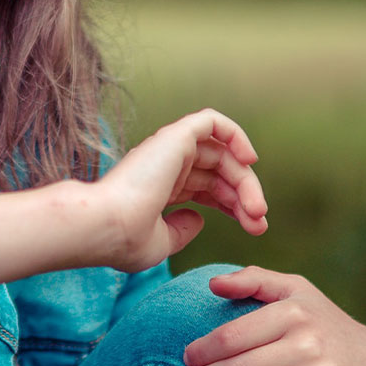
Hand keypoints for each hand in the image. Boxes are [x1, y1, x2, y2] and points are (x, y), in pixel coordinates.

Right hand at [96, 109, 267, 272]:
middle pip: (220, 172)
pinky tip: (249, 160)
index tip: (254, 229)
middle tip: (259, 222)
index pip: (207, 188)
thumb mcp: (160, 243)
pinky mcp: (174, 136)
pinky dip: (235, 134)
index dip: (234, 206)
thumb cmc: (124, 241)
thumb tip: (199, 218)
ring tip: (257, 209)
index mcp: (160, 188)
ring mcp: (169, 149)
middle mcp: (165, 166)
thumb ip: (180, 231)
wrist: (106, 227)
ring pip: (222, 152)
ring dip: (245, 179)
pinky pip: (212, 122)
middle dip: (245, 196)